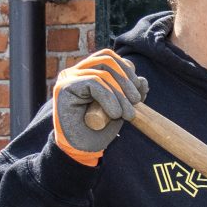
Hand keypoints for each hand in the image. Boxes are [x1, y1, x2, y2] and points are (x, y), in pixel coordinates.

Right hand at [51, 50, 143, 165]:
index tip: (139, 93)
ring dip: (120, 94)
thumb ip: (130, 94)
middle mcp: (76, 71)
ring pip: (103, 72)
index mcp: (89, 71)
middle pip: (108, 59)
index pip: (111, 58)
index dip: (128, 71)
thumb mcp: (121, 108)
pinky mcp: (64, 87)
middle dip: (127, 80)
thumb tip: (143, 80)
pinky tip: (115, 114)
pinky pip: (94, 82)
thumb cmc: (100, 129)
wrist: (81, 148)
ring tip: (127, 114)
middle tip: (136, 102)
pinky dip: (109, 98)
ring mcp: (68, 77)